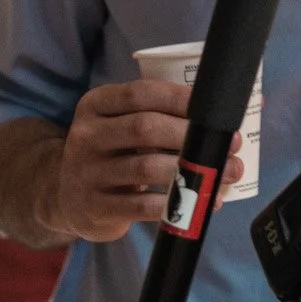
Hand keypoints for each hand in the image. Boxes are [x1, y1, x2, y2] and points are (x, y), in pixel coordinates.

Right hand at [41, 79, 242, 243]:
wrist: (65, 196)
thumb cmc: (111, 152)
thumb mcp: (119, 124)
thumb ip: (160, 113)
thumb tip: (236, 107)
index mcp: (94, 105)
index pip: (139, 93)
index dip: (178, 98)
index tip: (211, 108)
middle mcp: (86, 136)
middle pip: (145, 128)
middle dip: (192, 134)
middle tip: (229, 143)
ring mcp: (87, 173)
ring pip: (146, 168)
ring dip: (192, 170)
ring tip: (226, 173)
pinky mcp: (96, 208)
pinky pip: (143, 205)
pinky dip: (178, 203)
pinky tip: (203, 203)